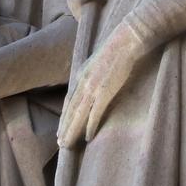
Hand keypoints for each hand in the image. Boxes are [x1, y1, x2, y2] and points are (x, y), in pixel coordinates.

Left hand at [58, 18, 147, 147]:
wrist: (125, 40)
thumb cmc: (116, 48)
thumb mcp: (97, 61)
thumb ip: (91, 73)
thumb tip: (90, 82)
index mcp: (81, 75)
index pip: (68, 101)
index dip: (64, 116)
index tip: (60, 128)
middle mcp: (83, 83)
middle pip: (70, 110)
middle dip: (64, 127)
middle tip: (60, 143)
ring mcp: (93, 88)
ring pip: (78, 115)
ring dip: (72, 131)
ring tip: (67, 145)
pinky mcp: (104, 92)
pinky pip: (94, 114)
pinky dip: (90, 126)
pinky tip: (88, 137)